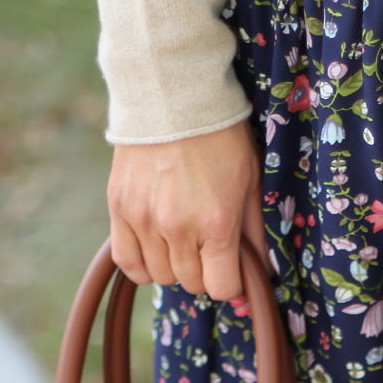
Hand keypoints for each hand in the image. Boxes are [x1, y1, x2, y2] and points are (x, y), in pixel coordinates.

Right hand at [106, 121, 267, 299]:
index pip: (221, 288)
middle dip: (203, 271)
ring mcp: (144, 219)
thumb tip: (263, 275)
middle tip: (206, 246)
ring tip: (181, 241)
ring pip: (161, 276)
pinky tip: (153, 250)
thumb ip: (255, 234)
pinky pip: (127, 262)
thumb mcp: (250, 182)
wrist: (172, 95)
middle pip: (191, 283)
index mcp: (217, 223)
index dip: (229, 282)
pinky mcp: (119, 208)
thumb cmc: (220, 138)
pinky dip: (141, 265)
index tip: (230, 267)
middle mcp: (178, 227)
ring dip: (174, 266)